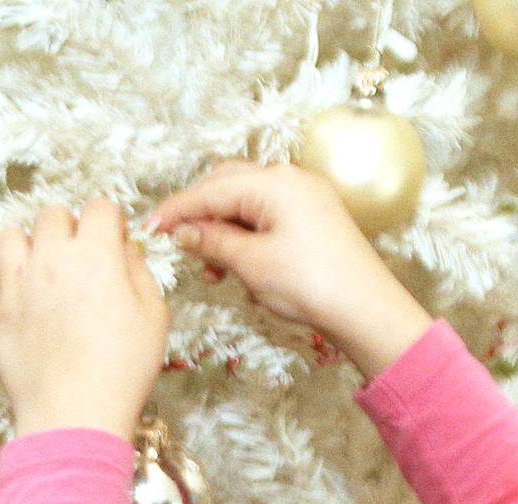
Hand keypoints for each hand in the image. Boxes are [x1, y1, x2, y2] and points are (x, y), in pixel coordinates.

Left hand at [0, 199, 169, 440]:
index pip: (99, 208)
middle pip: (51, 215)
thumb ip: (139, 273)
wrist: (73, 417)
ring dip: (28, 249)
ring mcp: (14, 284)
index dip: (110, 224)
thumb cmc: (122, 371)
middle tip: (79, 262)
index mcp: (93, 254)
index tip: (113, 244)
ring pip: (9, 237)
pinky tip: (25, 311)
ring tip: (41, 275)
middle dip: (68, 231)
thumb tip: (124, 251)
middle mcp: (48, 257)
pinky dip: (7, 292)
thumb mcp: (154, 318)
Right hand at [145, 162, 432, 381]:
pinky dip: (247, 235)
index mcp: (272, 182)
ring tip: (214, 267)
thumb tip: (184, 232)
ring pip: (248, 201)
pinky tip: (240, 264)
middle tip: (180, 245)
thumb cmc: (311, 284)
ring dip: (224, 228)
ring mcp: (305, 196)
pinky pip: (268, 216)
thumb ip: (214, 242)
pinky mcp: (314, 218)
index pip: (210, 189)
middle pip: (228, 184)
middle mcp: (290, 179)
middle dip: (200, 213)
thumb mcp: (252, 264)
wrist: (367, 310)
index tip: (150, 229)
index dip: (177, 210)